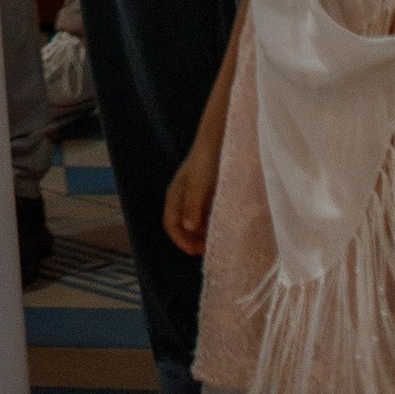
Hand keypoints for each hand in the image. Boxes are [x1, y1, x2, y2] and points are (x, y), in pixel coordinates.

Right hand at [164, 132, 223, 258]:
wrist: (220, 140)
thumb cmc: (206, 161)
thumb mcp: (199, 184)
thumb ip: (193, 206)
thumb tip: (189, 229)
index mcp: (175, 195)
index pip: (171, 224)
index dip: (180, 240)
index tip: (195, 252)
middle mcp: (184, 198)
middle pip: (183, 226)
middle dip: (193, 240)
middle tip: (209, 251)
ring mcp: (196, 197)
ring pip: (196, 222)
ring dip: (203, 234)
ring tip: (217, 241)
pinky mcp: (209, 194)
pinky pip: (207, 215)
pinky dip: (212, 224)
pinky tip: (223, 227)